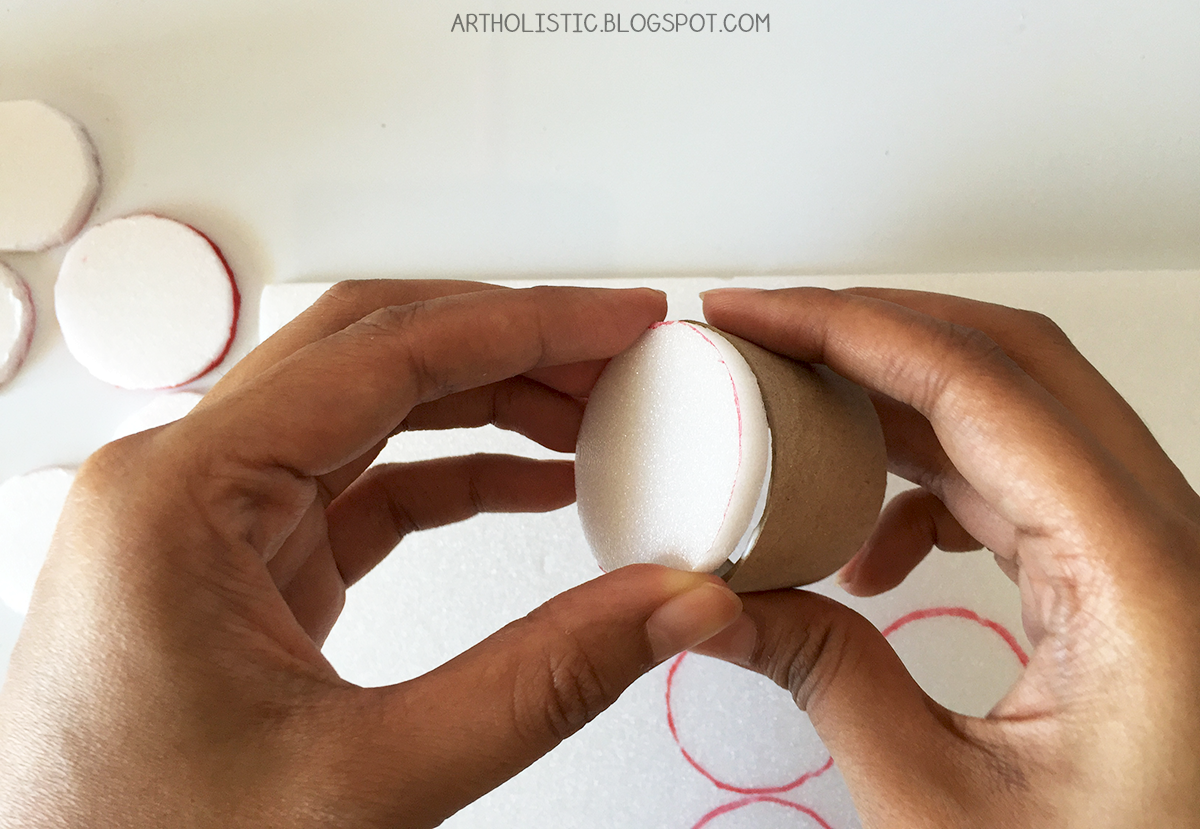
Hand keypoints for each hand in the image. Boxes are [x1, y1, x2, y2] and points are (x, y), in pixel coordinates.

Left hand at [0, 281, 742, 827]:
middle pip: (371, 354)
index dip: (523, 326)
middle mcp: (181, 486)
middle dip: (509, 346)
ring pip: (369, 412)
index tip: (613, 319)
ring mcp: (209, 522)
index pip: (380, 353)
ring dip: (486, 404)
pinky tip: (528, 482)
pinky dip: (452, 474)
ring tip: (588, 416)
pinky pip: (360, 485)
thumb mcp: (366, 780)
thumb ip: (538, 684)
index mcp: (178, 498)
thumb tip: (661, 606)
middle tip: (613, 353)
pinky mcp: (243, 565)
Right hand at [697, 287, 1199, 826]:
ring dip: (895, 406)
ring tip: (795, 425)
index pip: (978, 387)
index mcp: (1136, 579)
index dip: (850, 328)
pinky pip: (1017, 486)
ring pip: (1014, 415)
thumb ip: (826, 682)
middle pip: (1010, 362)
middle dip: (874, 331)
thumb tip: (719, 605)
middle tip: (768, 335)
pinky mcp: (1121, 581)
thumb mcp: (942, 807)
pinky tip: (868, 548)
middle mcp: (1159, 542)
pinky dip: (927, 488)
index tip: (758, 316)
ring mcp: (1147, 554)